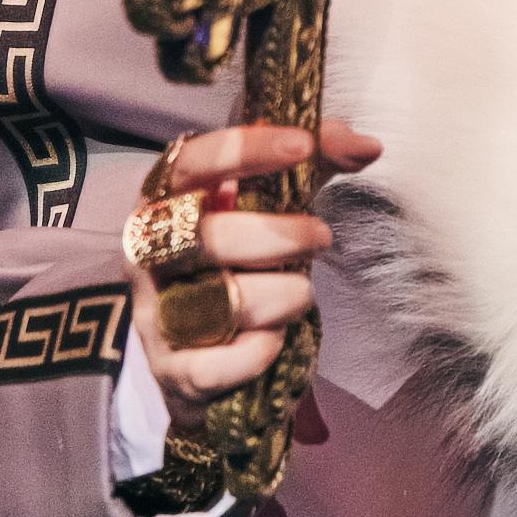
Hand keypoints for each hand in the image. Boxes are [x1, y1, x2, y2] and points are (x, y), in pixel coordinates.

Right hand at [129, 120, 379, 423]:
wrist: (204, 359)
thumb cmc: (242, 263)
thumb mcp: (272, 206)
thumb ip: (314, 168)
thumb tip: (367, 146)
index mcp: (167, 201)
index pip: (192, 163)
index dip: (245, 148)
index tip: (303, 145)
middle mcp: (148, 254)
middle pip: (206, 237)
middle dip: (278, 235)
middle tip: (321, 237)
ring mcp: (154, 314)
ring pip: (218, 301)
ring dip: (280, 296)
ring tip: (300, 293)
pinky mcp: (170, 370)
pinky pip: (213, 366)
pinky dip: (256, 352)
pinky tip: (274, 340)